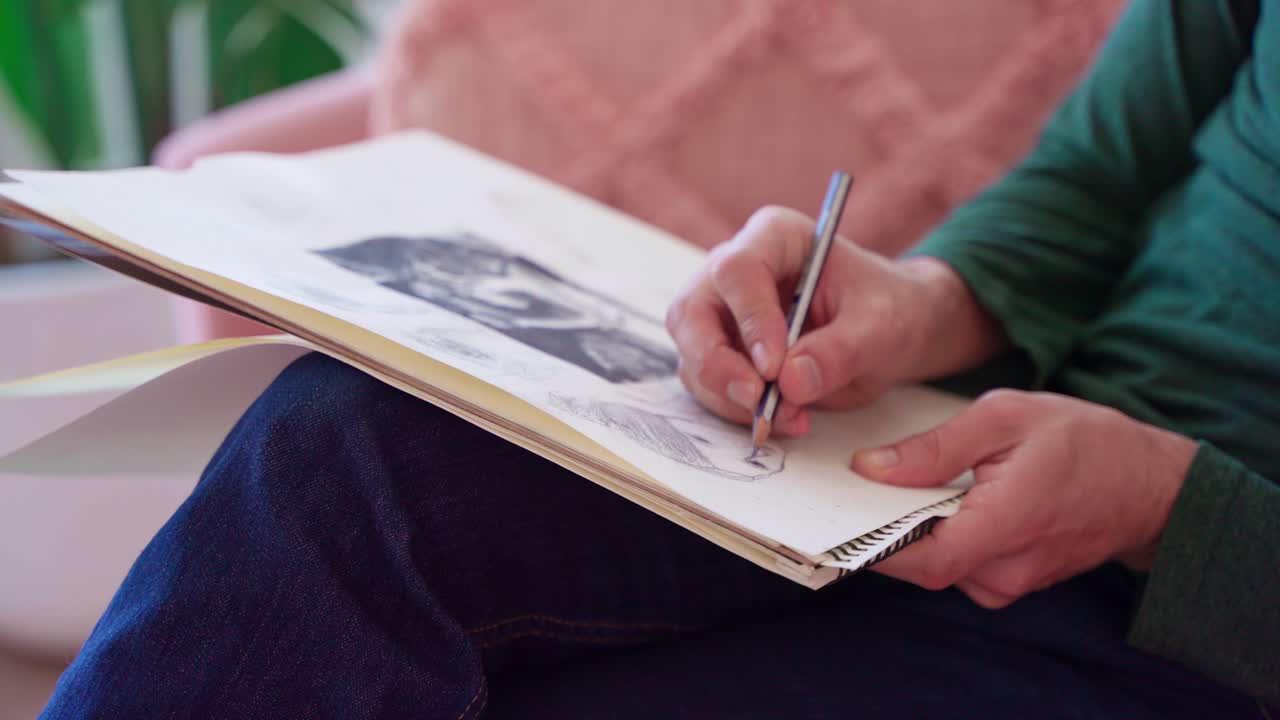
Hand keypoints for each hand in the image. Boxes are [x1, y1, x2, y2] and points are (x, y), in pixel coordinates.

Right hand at [665, 206, 1002, 431]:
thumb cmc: (887, 311)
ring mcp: (722, 314)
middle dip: (717, 364)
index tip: (775, 367)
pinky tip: (786, 419)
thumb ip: (840, 350)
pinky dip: (737, 411)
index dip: (749, 318)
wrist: (887, 333)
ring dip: (731, 397)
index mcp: (775, 238)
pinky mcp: (722, 354)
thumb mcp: (881, 327)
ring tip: (792, 417)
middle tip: (755, 400)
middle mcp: (735, 272)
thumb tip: (791, 382)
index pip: (737, 270)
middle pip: (691, 312)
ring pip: (693, 356)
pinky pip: (708, 386)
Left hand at [856, 390, 1197, 607]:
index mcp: (1006, 524)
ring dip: (911, 528)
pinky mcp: (1008, 581)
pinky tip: (934, 499)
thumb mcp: (1006, 417)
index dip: (871, 547)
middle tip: (851, 487)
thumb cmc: (1086, 441)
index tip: (834, 519)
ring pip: (935, 563)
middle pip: (920, 563)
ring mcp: (1009, 583)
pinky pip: (956, 562)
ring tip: (896, 483)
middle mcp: (1005, 569)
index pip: (923, 560)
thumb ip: (935, 447)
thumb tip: (870, 468)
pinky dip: (937, 533)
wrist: (1150, 483)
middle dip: (882, 527)